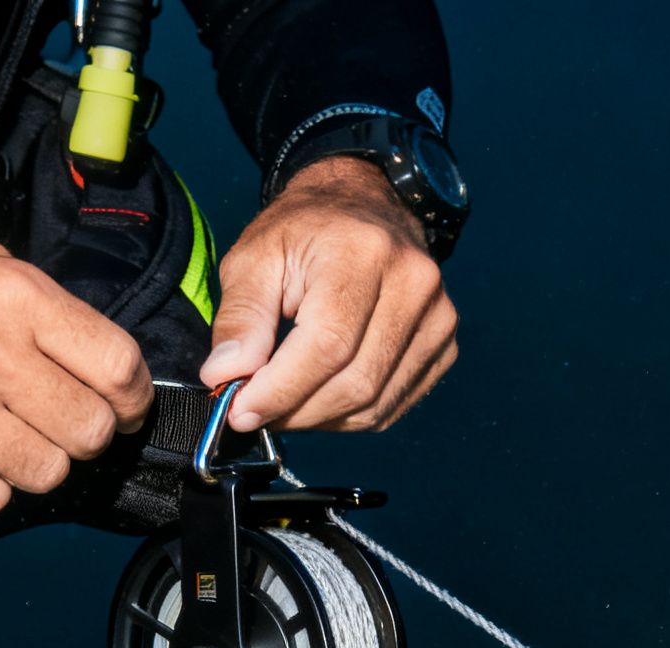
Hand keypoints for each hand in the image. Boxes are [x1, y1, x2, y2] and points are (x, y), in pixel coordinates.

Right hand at [0, 221, 152, 514]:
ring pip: (46, 473)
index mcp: (16, 300)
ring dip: (37, 463)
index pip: (118, 368)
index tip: (124, 407)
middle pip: (90, 432)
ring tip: (8, 438)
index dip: (133, 398)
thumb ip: (46, 310)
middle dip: (86, 435)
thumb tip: (102, 362)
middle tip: (60, 424)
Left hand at [201, 156, 458, 432]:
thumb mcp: (254, 257)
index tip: (240, 411)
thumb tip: (225, 377)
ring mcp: (438, 317)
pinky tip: (318, 397)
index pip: (327, 345)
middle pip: (355, 382)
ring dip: (318, 418)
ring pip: (374, 404)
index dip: (281, 390)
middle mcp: (413, 284)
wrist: (363, 206)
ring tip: (282, 403)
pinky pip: (392, 406)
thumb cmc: (304, 232)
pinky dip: (348, 416)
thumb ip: (240, 317)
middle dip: (295, 411)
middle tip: (252, 411)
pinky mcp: (443, 344)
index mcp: (363, 253)